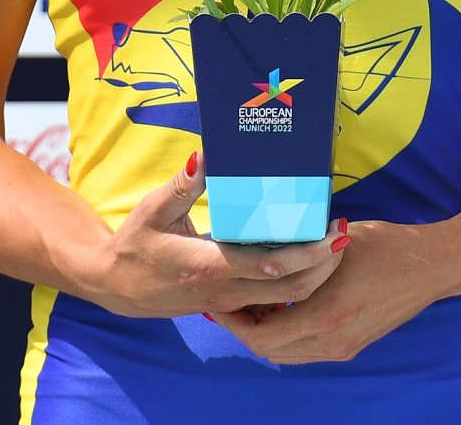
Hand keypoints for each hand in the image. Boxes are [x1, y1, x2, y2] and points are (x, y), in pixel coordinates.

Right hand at [82, 153, 347, 319]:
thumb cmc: (135, 243)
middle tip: (345, 233)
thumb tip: (204, 155)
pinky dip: (294, 288)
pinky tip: (307, 264)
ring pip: (284, 299)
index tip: (333, 233)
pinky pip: (270, 304)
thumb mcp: (152, 209)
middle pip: (289, 288)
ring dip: (313, 275)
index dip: (306, 253)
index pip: (270, 266)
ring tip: (333, 243)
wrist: (116, 286)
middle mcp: (225, 290)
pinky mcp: (228, 305)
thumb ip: (182, 185)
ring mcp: (228, 302)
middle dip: (322, 264)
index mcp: (210, 266)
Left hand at [210, 218, 449, 361]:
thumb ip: (302, 250)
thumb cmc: (386, 245)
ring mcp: (344, 347)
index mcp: (326, 313)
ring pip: (287, 354)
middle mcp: (332, 340)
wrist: (431, 267)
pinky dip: (288, 334)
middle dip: (244, 329)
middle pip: (270, 351)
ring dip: (266, 333)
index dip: (235, 321)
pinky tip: (285, 305)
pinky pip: (307, 350)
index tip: (219, 300)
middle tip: (230, 301)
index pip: (263, 335)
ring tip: (254, 301)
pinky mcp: (352, 345)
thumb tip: (262, 243)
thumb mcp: (338, 240)